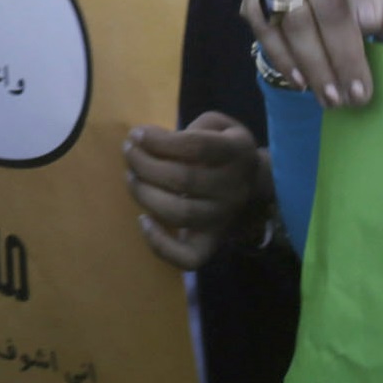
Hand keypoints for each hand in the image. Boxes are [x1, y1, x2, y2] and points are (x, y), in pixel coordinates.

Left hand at [126, 112, 269, 268]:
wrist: (253, 185)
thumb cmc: (223, 149)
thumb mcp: (217, 125)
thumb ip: (188, 128)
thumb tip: (149, 139)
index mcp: (236, 152)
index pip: (197, 147)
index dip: (161, 141)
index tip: (136, 135)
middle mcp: (233, 188)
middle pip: (184, 180)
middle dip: (146, 164)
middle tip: (129, 152)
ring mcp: (222, 219)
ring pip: (180, 214)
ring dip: (146, 195)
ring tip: (131, 178)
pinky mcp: (211, 244)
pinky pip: (187, 257)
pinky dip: (160, 244)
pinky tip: (143, 221)